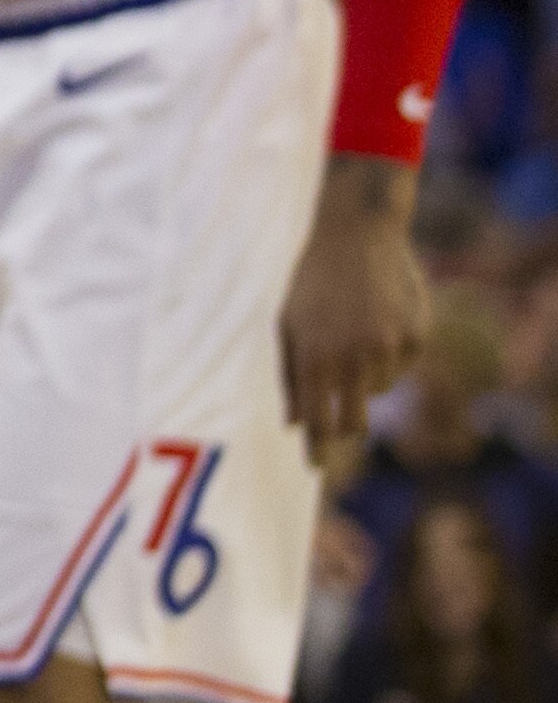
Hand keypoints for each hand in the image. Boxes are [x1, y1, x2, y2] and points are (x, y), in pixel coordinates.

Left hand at [280, 155, 424, 467]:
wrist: (356, 235)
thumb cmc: (310, 281)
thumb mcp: (287, 324)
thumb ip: (289, 375)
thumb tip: (293, 423)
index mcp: (315, 355)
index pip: (318, 420)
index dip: (317, 447)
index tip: (315, 467)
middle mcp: (354, 357)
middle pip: (354, 421)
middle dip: (344, 429)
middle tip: (336, 432)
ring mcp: (389, 349)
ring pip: (377, 392)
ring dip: (362, 381)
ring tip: (349, 342)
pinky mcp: (415, 338)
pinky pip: (399, 368)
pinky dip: (385, 359)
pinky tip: (373, 327)